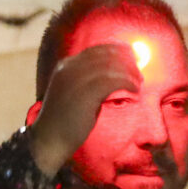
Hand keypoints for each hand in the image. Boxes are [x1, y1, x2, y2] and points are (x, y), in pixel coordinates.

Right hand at [28, 42, 142, 177]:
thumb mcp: (75, 92)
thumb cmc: (66, 120)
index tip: (132, 60)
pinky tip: (134, 91)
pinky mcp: (85, 93)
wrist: (49, 139)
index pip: (97, 49)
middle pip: (106, 54)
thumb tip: (116, 75)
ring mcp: (76, 79)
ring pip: (112, 66)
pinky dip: (128, 83)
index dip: (118, 51)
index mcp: (66, 65)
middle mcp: (70, 67)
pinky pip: (113, 81)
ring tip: (138, 84)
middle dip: (127, 61)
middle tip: (138, 74)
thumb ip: (91, 81)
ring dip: (130, 73)